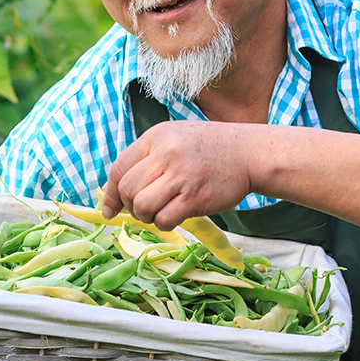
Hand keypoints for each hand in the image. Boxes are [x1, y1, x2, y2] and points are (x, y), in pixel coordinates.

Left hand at [101, 121, 255, 230]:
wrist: (248, 153)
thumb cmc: (209, 148)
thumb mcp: (174, 139)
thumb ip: (147, 158)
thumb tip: (116, 192)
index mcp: (156, 137)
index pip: (119, 168)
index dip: (110, 193)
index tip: (111, 209)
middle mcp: (166, 153)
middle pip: (127, 189)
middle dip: (129, 206)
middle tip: (143, 209)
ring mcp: (181, 175)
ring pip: (142, 206)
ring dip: (145, 216)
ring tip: (158, 212)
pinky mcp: (196, 197)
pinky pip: (164, 219)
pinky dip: (163, 223)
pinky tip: (174, 216)